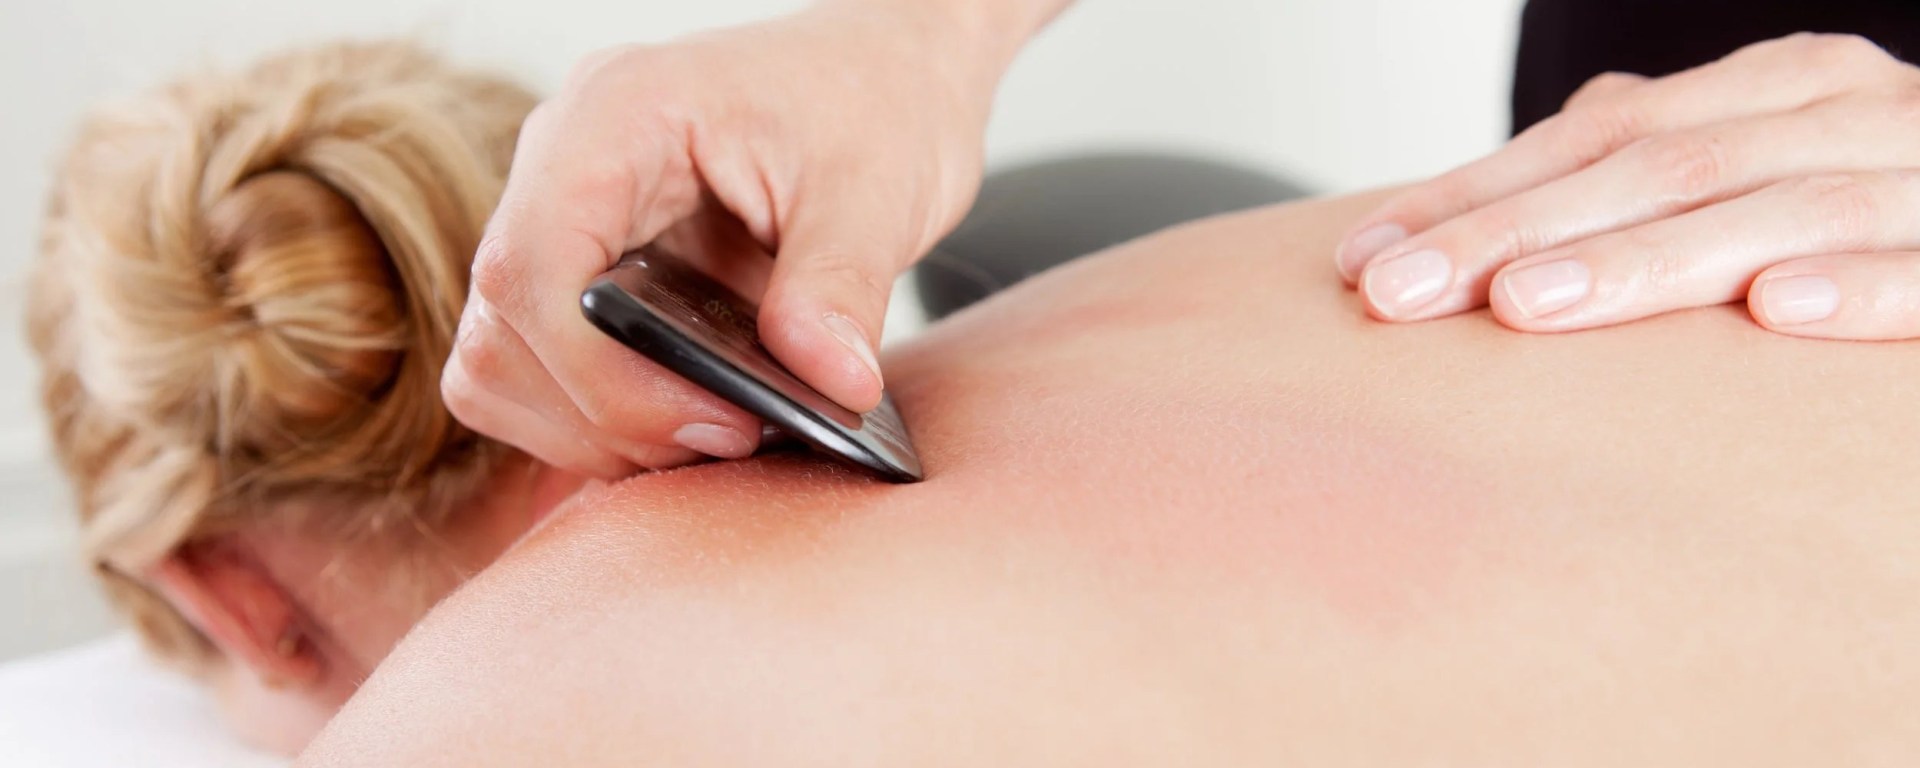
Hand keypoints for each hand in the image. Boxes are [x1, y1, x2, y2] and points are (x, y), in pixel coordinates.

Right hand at [444, 1, 1032, 477]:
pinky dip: (608, 419)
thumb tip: (831, 386)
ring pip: (504, 366)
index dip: (600, 376)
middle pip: (500, 335)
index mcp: (616, 116)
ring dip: (598, 430)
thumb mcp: (876, 188)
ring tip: (719, 432)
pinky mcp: (591, 273)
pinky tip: (699, 419)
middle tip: (731, 435)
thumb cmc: (873, 99)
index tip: (715, 420)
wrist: (887, 72)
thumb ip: (843, 286)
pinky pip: (548, 372)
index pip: (530, 268)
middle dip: (604, 417)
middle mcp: (564, 165)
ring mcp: (568, 221)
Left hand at [1337, 33, 1919, 340]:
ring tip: (1527, 309)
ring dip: (1645, 264)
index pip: (1596, 140)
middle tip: (1398, 294)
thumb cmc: (1876, 200)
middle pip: (1656, 170)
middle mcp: (1848, 112)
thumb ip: (1658, 163)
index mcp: (1776, 87)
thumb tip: (1512, 179)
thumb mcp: (1760, 161)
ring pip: (1774, 211)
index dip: (1474, 197)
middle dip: (1515, 233)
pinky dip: (1863, 289)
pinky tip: (1773, 314)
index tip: (1362, 261)